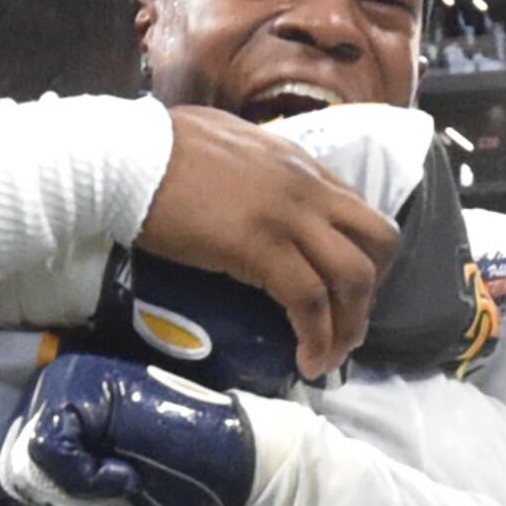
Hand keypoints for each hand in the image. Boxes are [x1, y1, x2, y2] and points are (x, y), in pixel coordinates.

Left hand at [0, 354, 257, 505]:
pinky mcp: (79, 387)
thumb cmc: (168, 500)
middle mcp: (39, 403)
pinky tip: (125, 479)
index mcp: (38, 432)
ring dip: (74, 504)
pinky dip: (85, 479)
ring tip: (122, 496)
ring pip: (19, 470)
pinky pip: (47, 450)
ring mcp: (57, 388)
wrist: (235, 472)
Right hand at [133, 108, 401, 380]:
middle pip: (377, 242)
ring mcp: (290, 217)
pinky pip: (310, 301)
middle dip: (371, 291)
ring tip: (330, 356)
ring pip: (354, 277)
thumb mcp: (227, 144)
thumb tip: (249, 190)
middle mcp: (308, 187)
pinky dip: (317, 338)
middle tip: (345, 325)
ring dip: (350, 326)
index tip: (344, 292)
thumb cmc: (160, 149)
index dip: (362, 257)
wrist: (128, 158)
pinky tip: (306, 361)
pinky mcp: (263, 249)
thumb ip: (254, 167)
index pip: (358, 210)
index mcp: (299, 163)